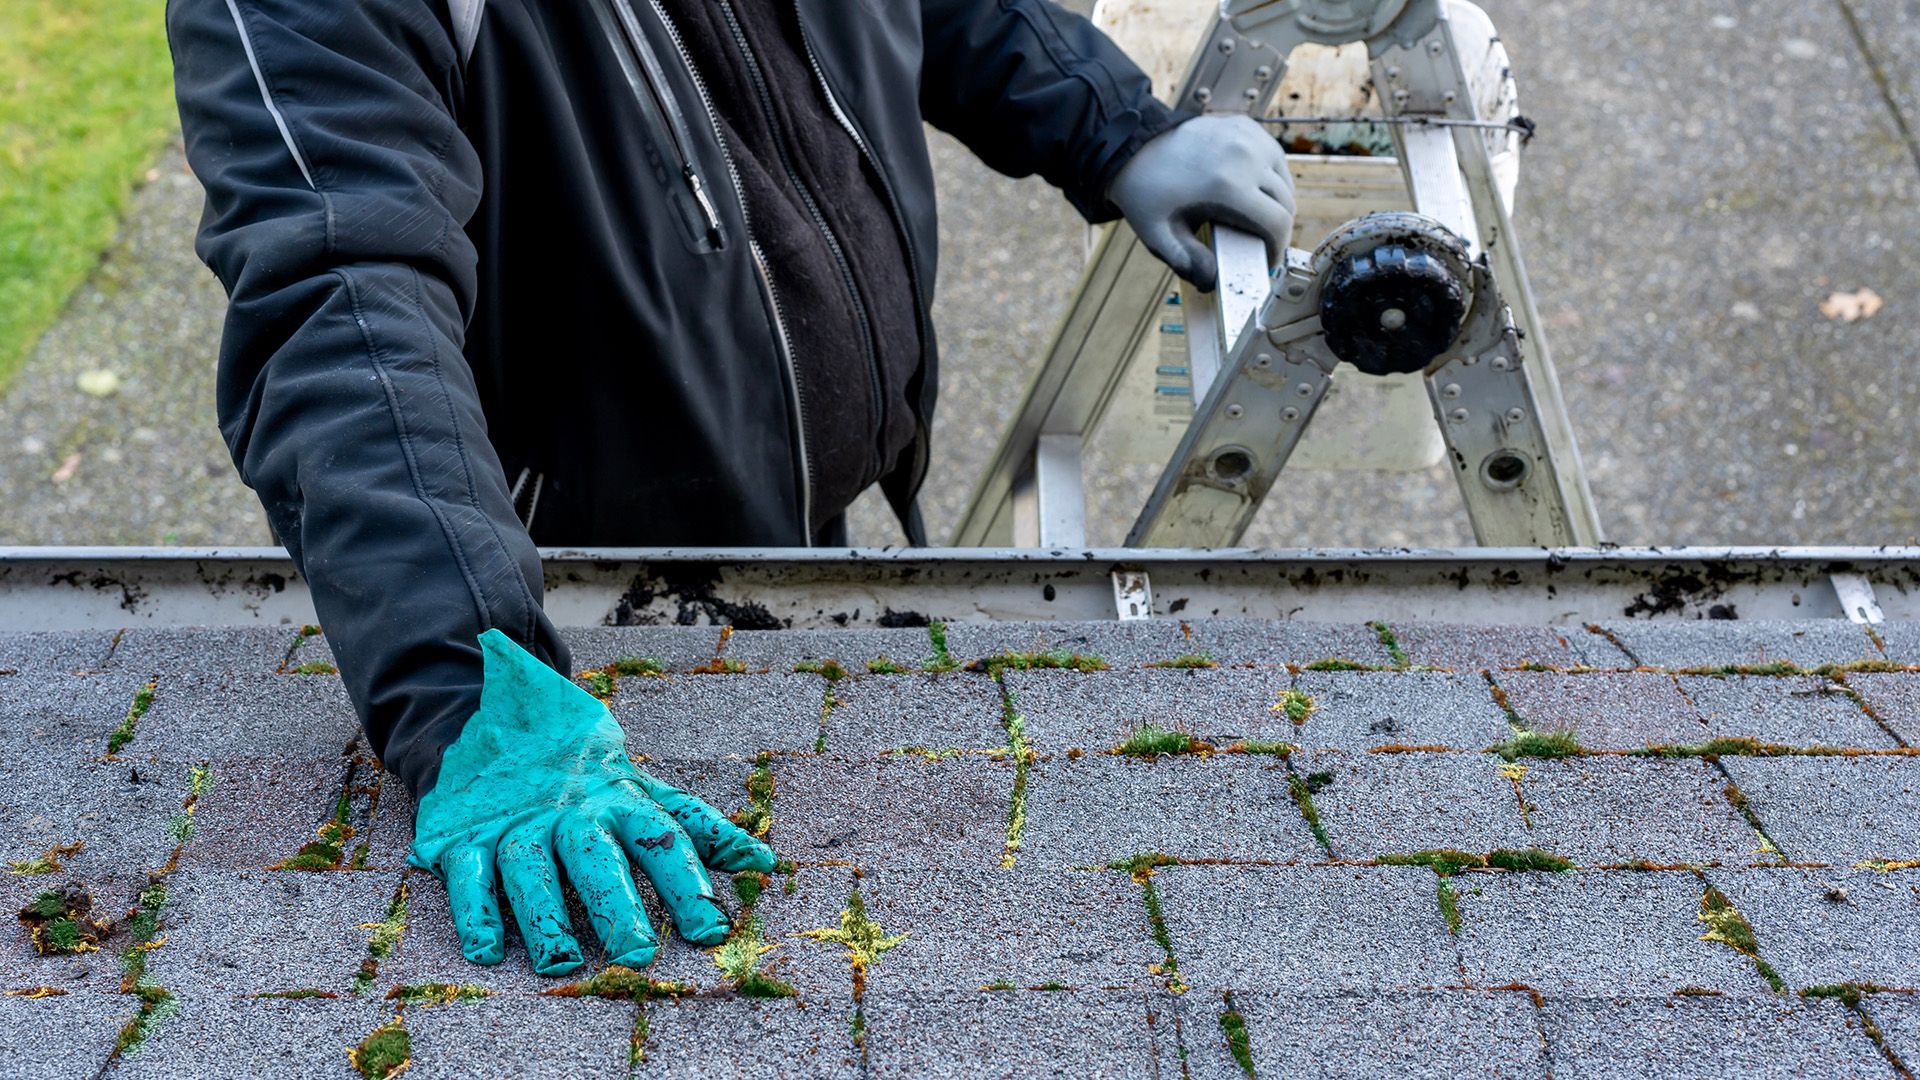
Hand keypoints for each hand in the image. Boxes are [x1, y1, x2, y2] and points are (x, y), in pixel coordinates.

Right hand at [409, 630, 775, 974]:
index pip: (661, 840)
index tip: (712, 930)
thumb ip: (696, 827)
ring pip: (531, 869)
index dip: (688, 883)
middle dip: (617, 903)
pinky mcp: (465, 835)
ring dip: (546, 916)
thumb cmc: (583, 772)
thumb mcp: (640, 789)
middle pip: (596, 858)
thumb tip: (766, 861)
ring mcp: (517, 824)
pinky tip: (487, 950)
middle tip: (638, 952)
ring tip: (564, 963)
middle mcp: (570, 813)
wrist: (490, 715)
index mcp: (620, 800)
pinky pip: (468, 872)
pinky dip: (475, 910)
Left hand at [1108, 114, 1295, 291]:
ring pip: (1284, 179)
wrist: (1133, 147)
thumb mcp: (1159, 234)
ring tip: (1258, 218)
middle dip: (1277, 228)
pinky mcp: (1245, 125)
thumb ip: (1186, 261)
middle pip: (1285, 202)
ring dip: (1277, 202)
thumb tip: (1213, 281)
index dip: (1278, 248)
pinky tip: (1252, 189)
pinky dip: (1270, 176)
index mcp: (1228, 185)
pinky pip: (1273, 158)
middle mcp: (1245, 156)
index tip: (1267, 260)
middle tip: (1260, 243)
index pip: (1278, 223)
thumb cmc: (1146, 193)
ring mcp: (1248, 137)